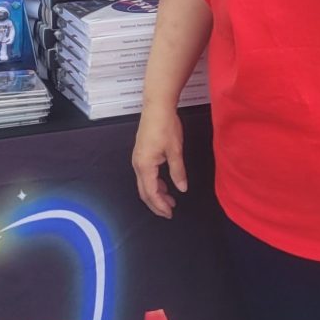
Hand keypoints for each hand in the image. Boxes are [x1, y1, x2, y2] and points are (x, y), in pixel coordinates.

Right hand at [132, 99, 186, 217]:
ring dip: (156, 194)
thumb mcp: (175, 150)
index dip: (160, 205)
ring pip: (144, 183)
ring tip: (170, 200)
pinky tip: (164, 185)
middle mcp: (137, 164)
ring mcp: (138, 159)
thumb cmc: (166, 126)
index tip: (170, 213)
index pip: (151, 192)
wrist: (157, 106)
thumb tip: (182, 188)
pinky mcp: (141, 154)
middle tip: (169, 212)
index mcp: (145, 165)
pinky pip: (145, 175)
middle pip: (144, 191)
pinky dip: (154, 184)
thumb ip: (178, 171)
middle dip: (156, 204)